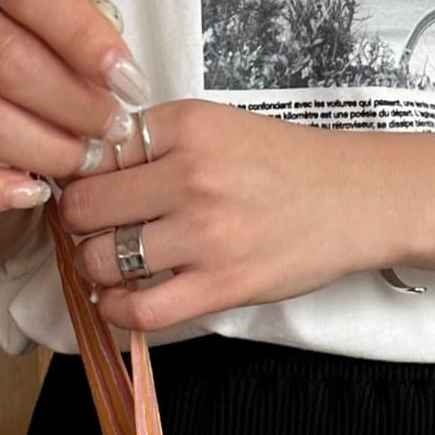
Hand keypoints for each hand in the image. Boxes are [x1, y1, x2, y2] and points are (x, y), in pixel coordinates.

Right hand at [0, 0, 151, 217]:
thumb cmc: (15, 13)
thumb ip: (85, 16)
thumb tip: (115, 72)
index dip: (83, 38)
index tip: (128, 81)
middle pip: (3, 57)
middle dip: (71, 105)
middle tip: (111, 132)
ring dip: (40, 149)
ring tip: (82, 161)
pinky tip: (28, 192)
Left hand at [58, 100, 434, 330]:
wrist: (356, 200)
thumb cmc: (283, 167)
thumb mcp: (217, 128)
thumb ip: (156, 143)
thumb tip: (87, 171)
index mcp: (188, 125)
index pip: (95, 153)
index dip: (83, 176)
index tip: (93, 191)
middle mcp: (192, 175)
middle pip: (86, 208)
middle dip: (78, 224)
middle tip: (94, 230)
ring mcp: (205, 234)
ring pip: (103, 260)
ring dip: (93, 268)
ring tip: (109, 264)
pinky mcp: (220, 285)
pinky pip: (140, 309)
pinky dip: (116, 310)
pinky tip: (120, 300)